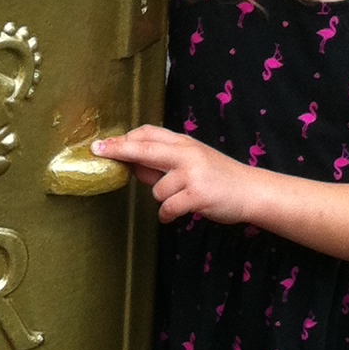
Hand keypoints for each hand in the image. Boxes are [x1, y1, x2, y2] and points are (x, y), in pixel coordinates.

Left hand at [92, 124, 261, 226]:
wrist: (251, 191)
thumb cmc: (218, 177)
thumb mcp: (193, 161)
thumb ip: (164, 161)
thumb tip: (131, 164)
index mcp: (184, 143)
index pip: (148, 134)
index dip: (124, 139)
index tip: (103, 144)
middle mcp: (188, 154)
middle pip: (145, 149)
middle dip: (119, 149)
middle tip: (98, 150)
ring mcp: (193, 174)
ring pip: (156, 189)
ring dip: (162, 199)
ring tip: (181, 199)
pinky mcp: (197, 195)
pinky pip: (168, 208)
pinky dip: (168, 215)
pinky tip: (175, 215)